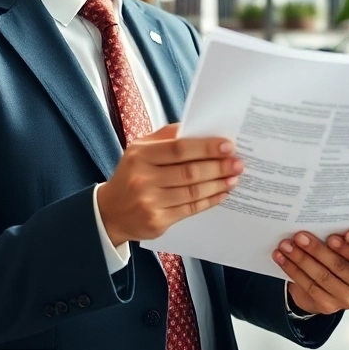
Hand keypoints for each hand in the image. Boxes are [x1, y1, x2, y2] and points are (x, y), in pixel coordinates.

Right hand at [97, 124, 242, 245]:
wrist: (110, 212)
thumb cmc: (132, 174)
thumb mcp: (140, 150)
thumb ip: (166, 137)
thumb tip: (199, 127)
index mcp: (140, 155)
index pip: (179, 149)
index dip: (206, 147)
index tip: (228, 145)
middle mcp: (143, 178)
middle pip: (189, 172)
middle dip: (218, 167)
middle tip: (238, 163)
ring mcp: (150, 202)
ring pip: (192, 192)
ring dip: (218, 184)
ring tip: (234, 178)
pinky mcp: (157, 222)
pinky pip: (190, 209)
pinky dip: (209, 201)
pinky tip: (221, 193)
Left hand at [273, 232, 348, 314]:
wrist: (322, 289)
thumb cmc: (335, 260)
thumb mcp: (345, 251)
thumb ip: (343, 240)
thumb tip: (324, 220)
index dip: (345, 247)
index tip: (330, 236)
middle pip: (338, 265)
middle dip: (316, 249)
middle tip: (299, 236)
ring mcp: (346, 299)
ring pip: (321, 276)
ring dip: (300, 259)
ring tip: (286, 245)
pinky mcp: (328, 306)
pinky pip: (309, 286)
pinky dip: (293, 270)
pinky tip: (282, 258)